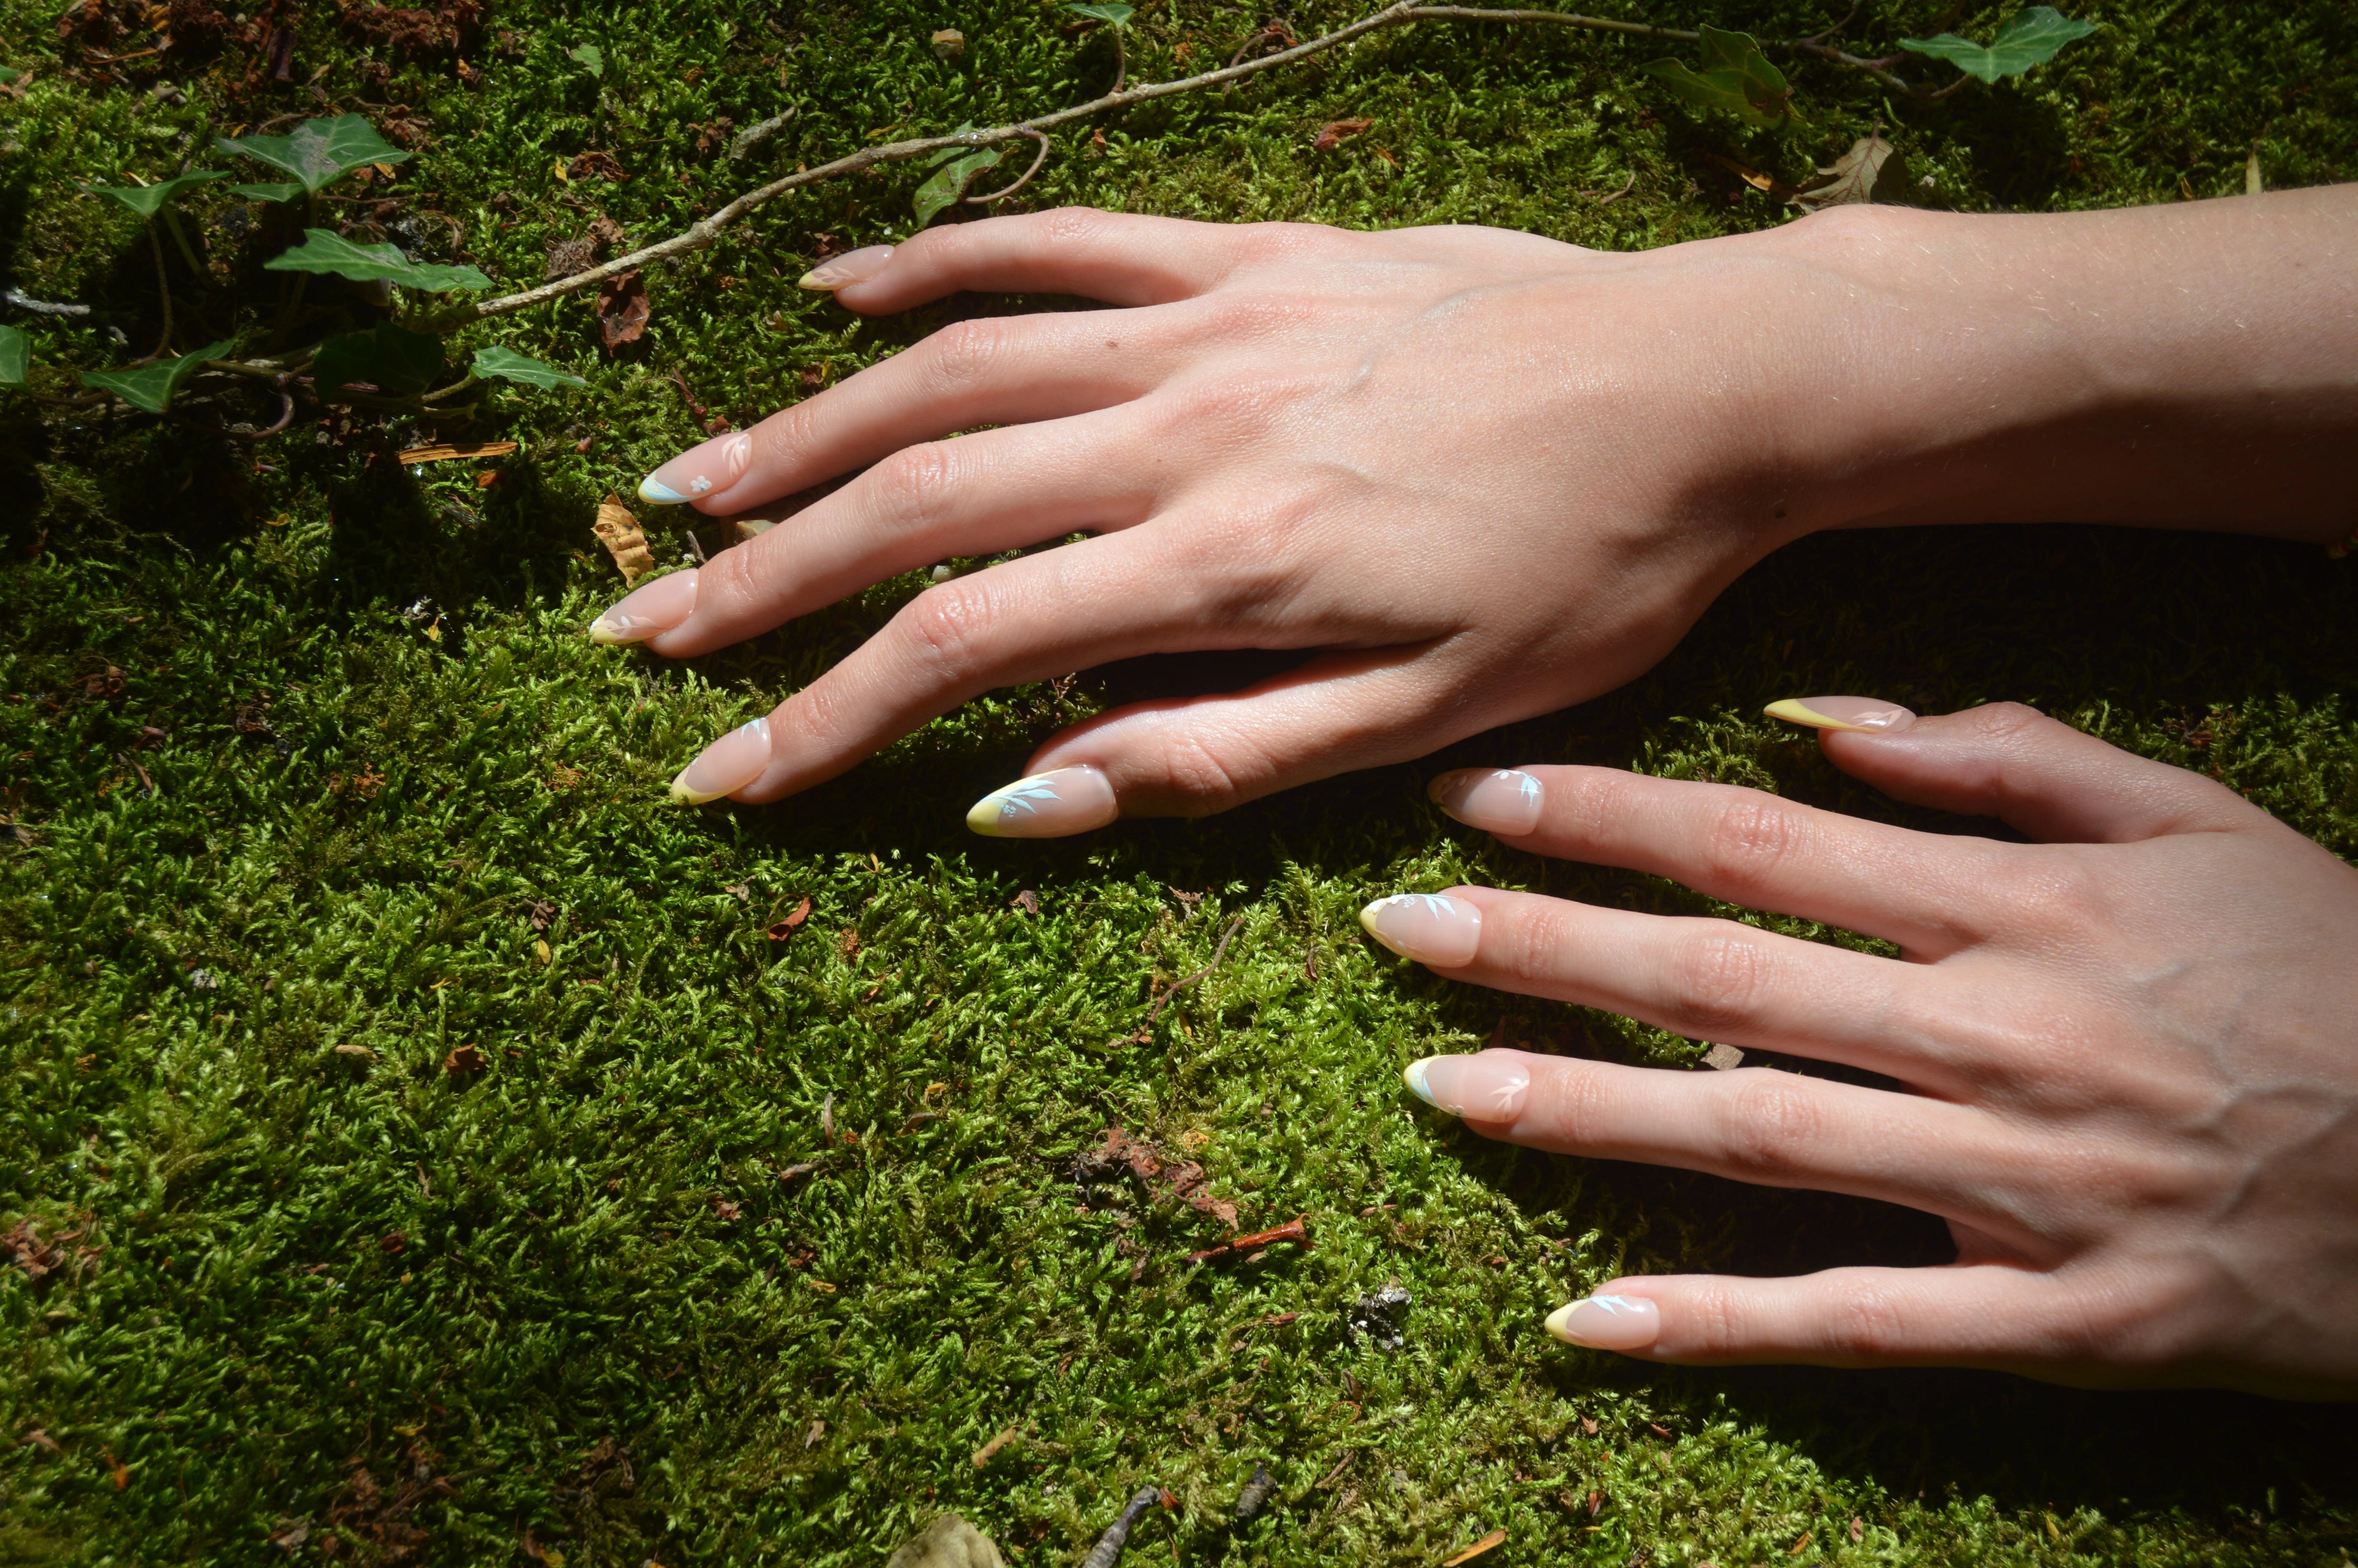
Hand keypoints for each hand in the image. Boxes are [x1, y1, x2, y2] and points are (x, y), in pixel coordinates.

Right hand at [597, 207, 1856, 819]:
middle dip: (756, 581)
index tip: (718, 778)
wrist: (1712, 386)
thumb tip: (1026, 801)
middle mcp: (1186, 428)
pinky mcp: (1247, 254)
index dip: (820, 722)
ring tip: (685, 488)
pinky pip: (1060, 242)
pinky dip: (938, 263)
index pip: (964, 650)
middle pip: (914, 499)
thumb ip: (1217, 758)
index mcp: (1227, 566)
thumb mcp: (1430, 717)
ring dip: (802, 432)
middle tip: (637, 639)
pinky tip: (838, 293)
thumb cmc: (1591, 570)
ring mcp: (1207, 322)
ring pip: (952, 366)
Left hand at [1366, 701, 2357, 1397]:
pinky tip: (1582, 1322)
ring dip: (1582, 1112)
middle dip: (1544, 947)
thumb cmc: (2323, 966)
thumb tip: (1812, 723)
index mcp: (2019, 909)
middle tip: (1394, 927)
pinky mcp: (2052, 1317)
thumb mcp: (2190, 819)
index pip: (1763, 849)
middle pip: (1724, 984)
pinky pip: (1855, 1324)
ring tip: (1434, 1085)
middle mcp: (1996, 1037)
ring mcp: (2016, 1185)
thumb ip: (2001, 758)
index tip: (1477, 797)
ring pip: (1755, 1143)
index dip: (1606, 819)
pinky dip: (1716, 1327)